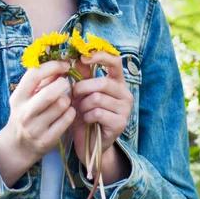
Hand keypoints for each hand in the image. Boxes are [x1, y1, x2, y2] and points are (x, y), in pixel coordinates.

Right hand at [0, 60, 75, 167]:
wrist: (19, 146)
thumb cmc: (27, 112)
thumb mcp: (28, 95)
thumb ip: (43, 78)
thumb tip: (62, 58)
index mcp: (18, 97)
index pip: (34, 75)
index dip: (52, 66)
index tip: (64, 65)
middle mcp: (25, 113)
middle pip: (50, 93)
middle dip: (63, 84)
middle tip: (65, 83)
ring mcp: (36, 128)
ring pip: (62, 104)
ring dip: (67, 99)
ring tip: (63, 101)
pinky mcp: (47, 140)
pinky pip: (68, 118)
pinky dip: (70, 112)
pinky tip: (65, 113)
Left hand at [70, 51, 133, 167]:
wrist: (88, 142)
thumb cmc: (84, 113)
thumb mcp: (81, 92)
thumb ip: (82, 75)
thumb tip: (78, 57)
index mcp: (117, 81)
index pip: (115, 61)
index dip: (100, 56)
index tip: (83, 57)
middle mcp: (125, 93)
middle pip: (103, 82)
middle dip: (82, 88)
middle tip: (74, 95)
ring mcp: (125, 109)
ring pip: (97, 98)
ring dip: (83, 105)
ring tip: (82, 110)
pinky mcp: (120, 123)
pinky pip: (97, 113)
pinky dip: (87, 116)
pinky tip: (87, 120)